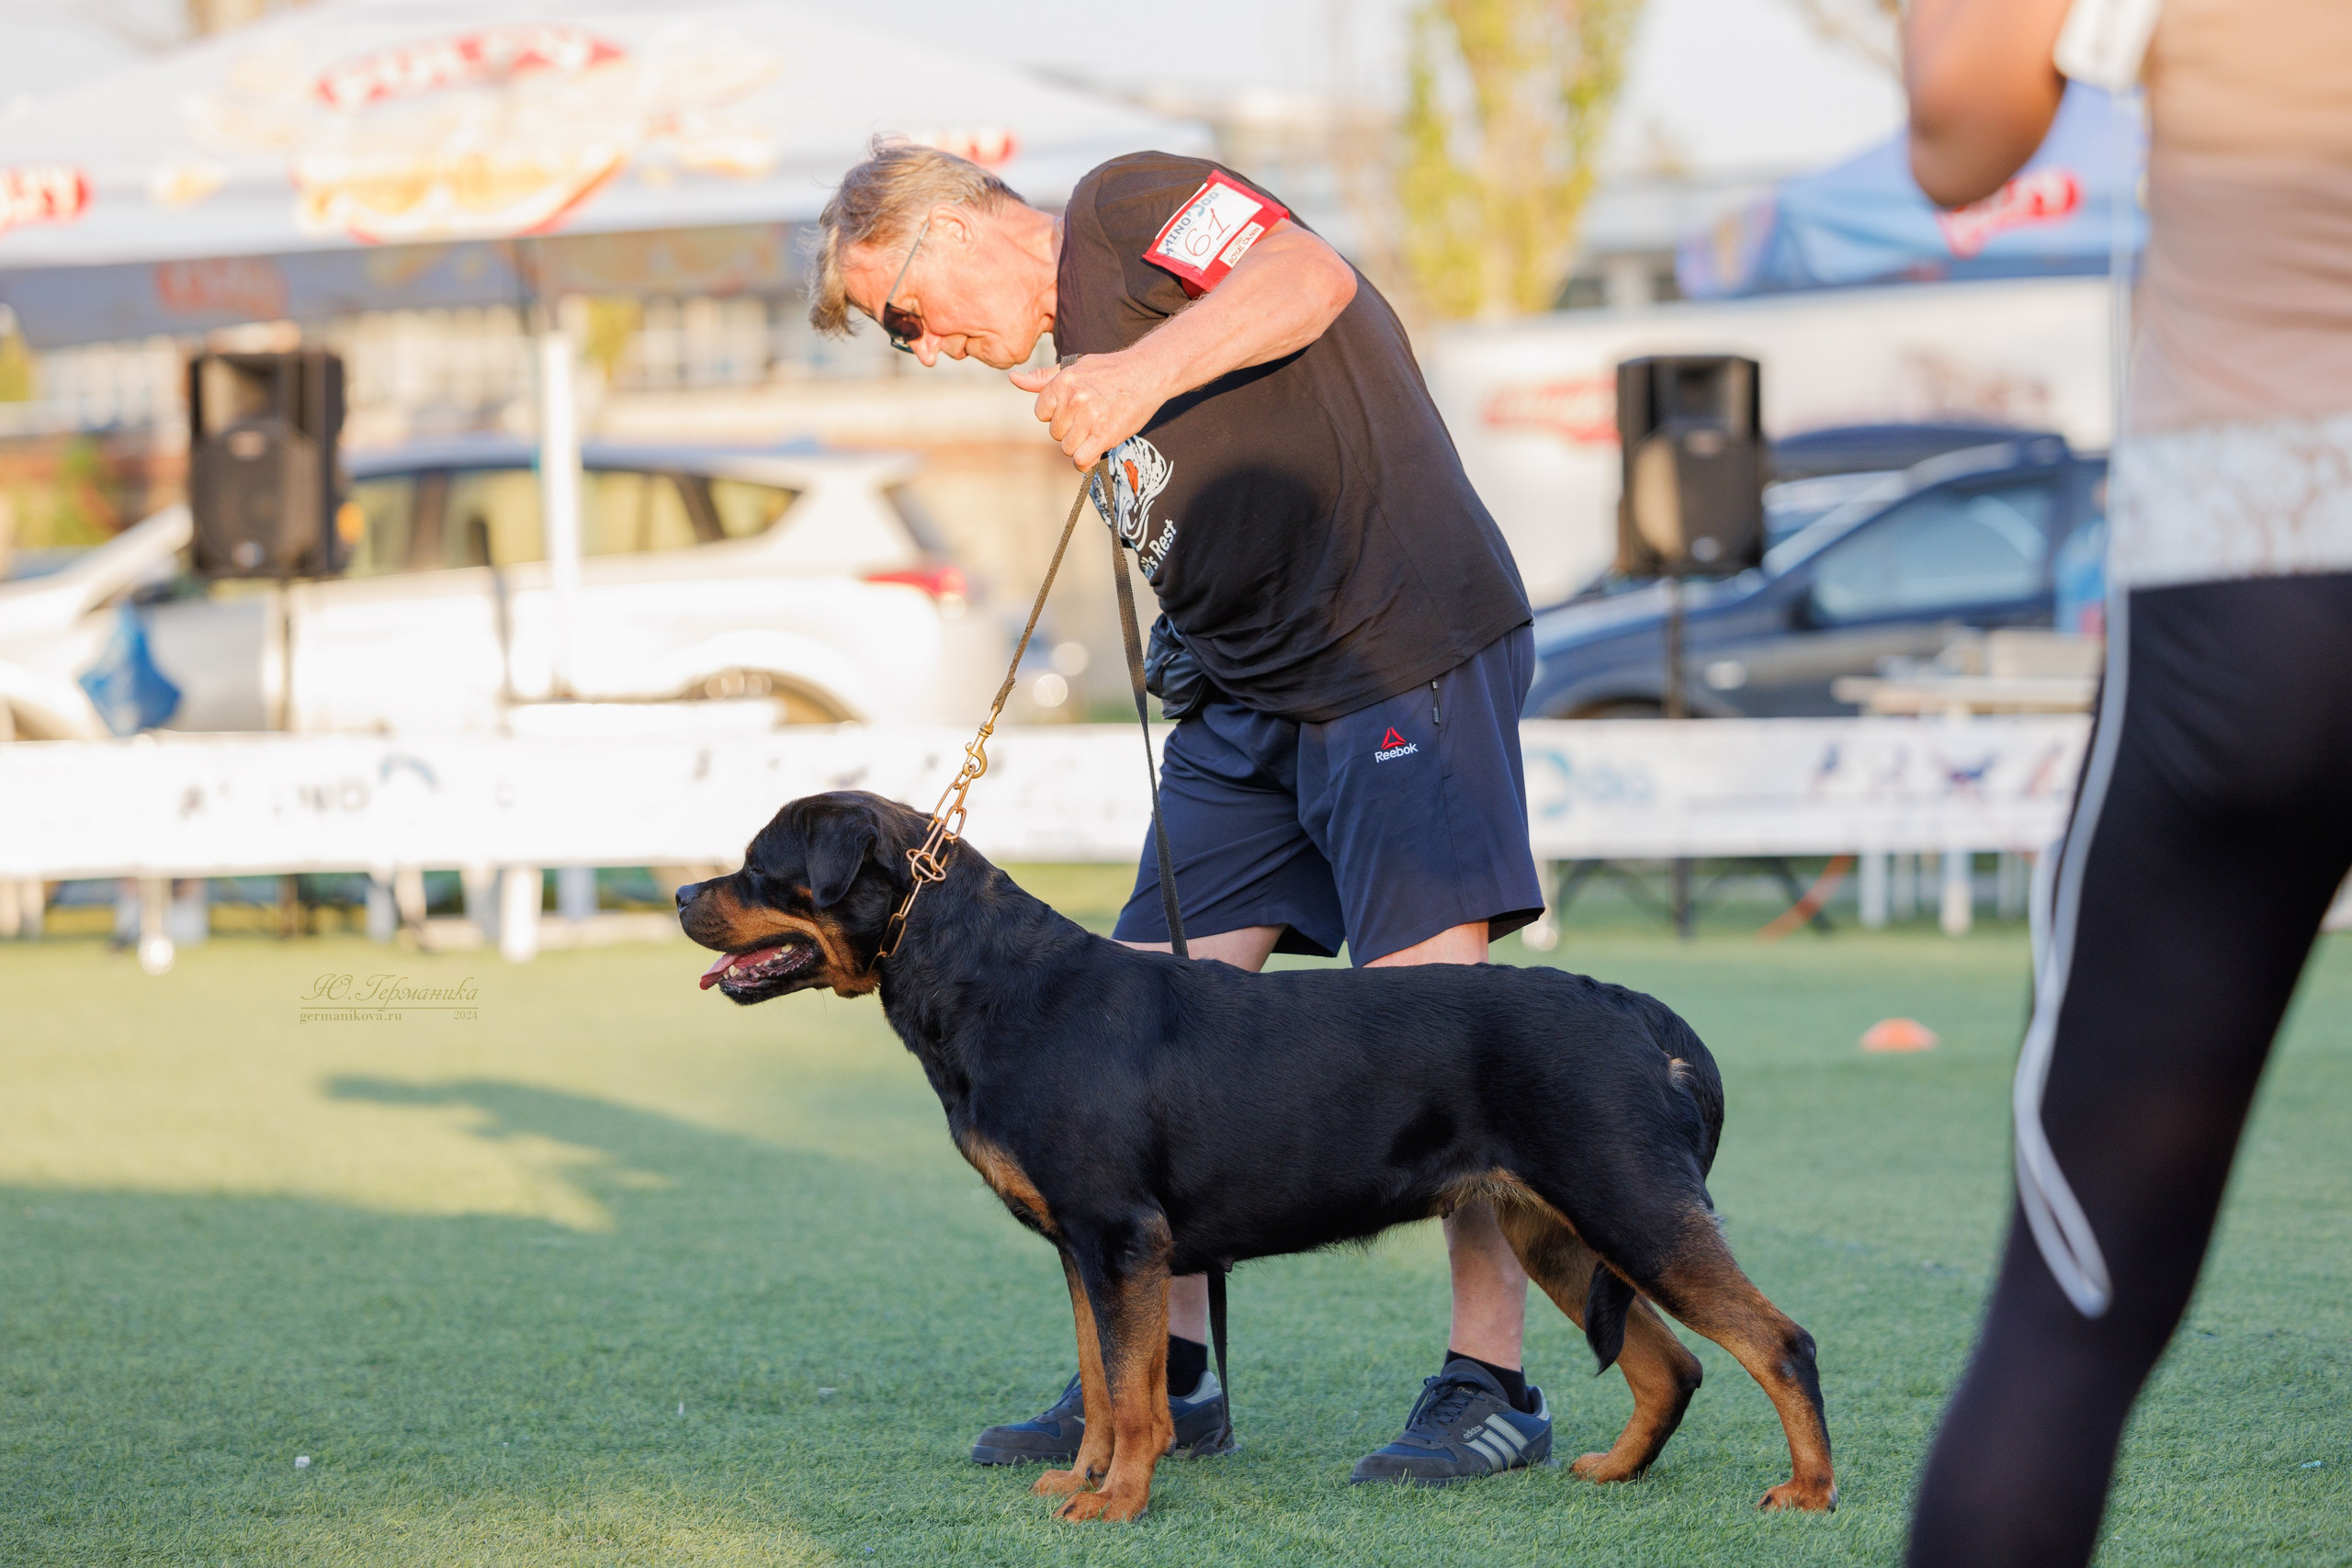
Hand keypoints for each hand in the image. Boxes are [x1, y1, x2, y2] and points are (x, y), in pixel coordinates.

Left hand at [1008, 351, 1167, 470]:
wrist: (1147, 373)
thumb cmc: (1110, 371)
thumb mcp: (1074, 368)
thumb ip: (1042, 378)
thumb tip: (1013, 379)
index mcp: (1063, 382)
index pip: (1042, 414)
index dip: (1058, 414)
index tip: (1076, 408)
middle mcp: (1074, 399)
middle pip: (1055, 433)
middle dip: (1071, 430)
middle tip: (1091, 417)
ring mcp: (1089, 418)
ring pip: (1067, 448)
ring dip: (1081, 445)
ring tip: (1097, 429)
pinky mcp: (1104, 435)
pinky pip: (1081, 460)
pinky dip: (1086, 461)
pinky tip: (1095, 449)